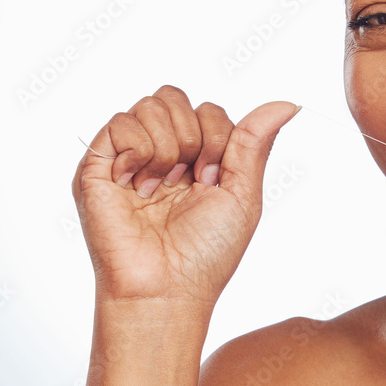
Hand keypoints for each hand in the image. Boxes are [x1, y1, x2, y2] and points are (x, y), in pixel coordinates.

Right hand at [72, 85, 299, 308]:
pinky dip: (139, 151)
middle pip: (176, 96)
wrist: (168, 288)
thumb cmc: (207, 253)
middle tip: (191, 181)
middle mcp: (160, 153)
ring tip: (163, 187)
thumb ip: (256, 142)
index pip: (208, 110)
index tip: (213, 181)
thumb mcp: (243, 193)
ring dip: (168, 146)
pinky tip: (139, 185)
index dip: (218, 139)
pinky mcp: (97, 166)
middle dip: (194, 137)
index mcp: (195, 159)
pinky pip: (120, 122)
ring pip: (151, 104)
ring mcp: (127, 157)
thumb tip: (288, 103)